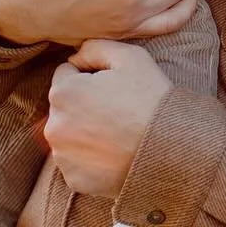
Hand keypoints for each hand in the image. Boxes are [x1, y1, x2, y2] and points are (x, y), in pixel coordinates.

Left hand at [43, 40, 172, 195]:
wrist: (171, 148)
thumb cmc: (150, 99)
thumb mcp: (129, 57)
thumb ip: (94, 47)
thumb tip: (76, 55)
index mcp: (63, 93)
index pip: (65, 74)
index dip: (89, 76)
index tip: (111, 87)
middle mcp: (54, 126)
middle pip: (63, 107)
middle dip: (82, 105)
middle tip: (116, 110)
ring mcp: (63, 157)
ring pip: (68, 136)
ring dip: (83, 132)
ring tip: (116, 133)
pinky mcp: (75, 179)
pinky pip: (77, 163)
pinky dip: (90, 159)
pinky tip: (113, 153)